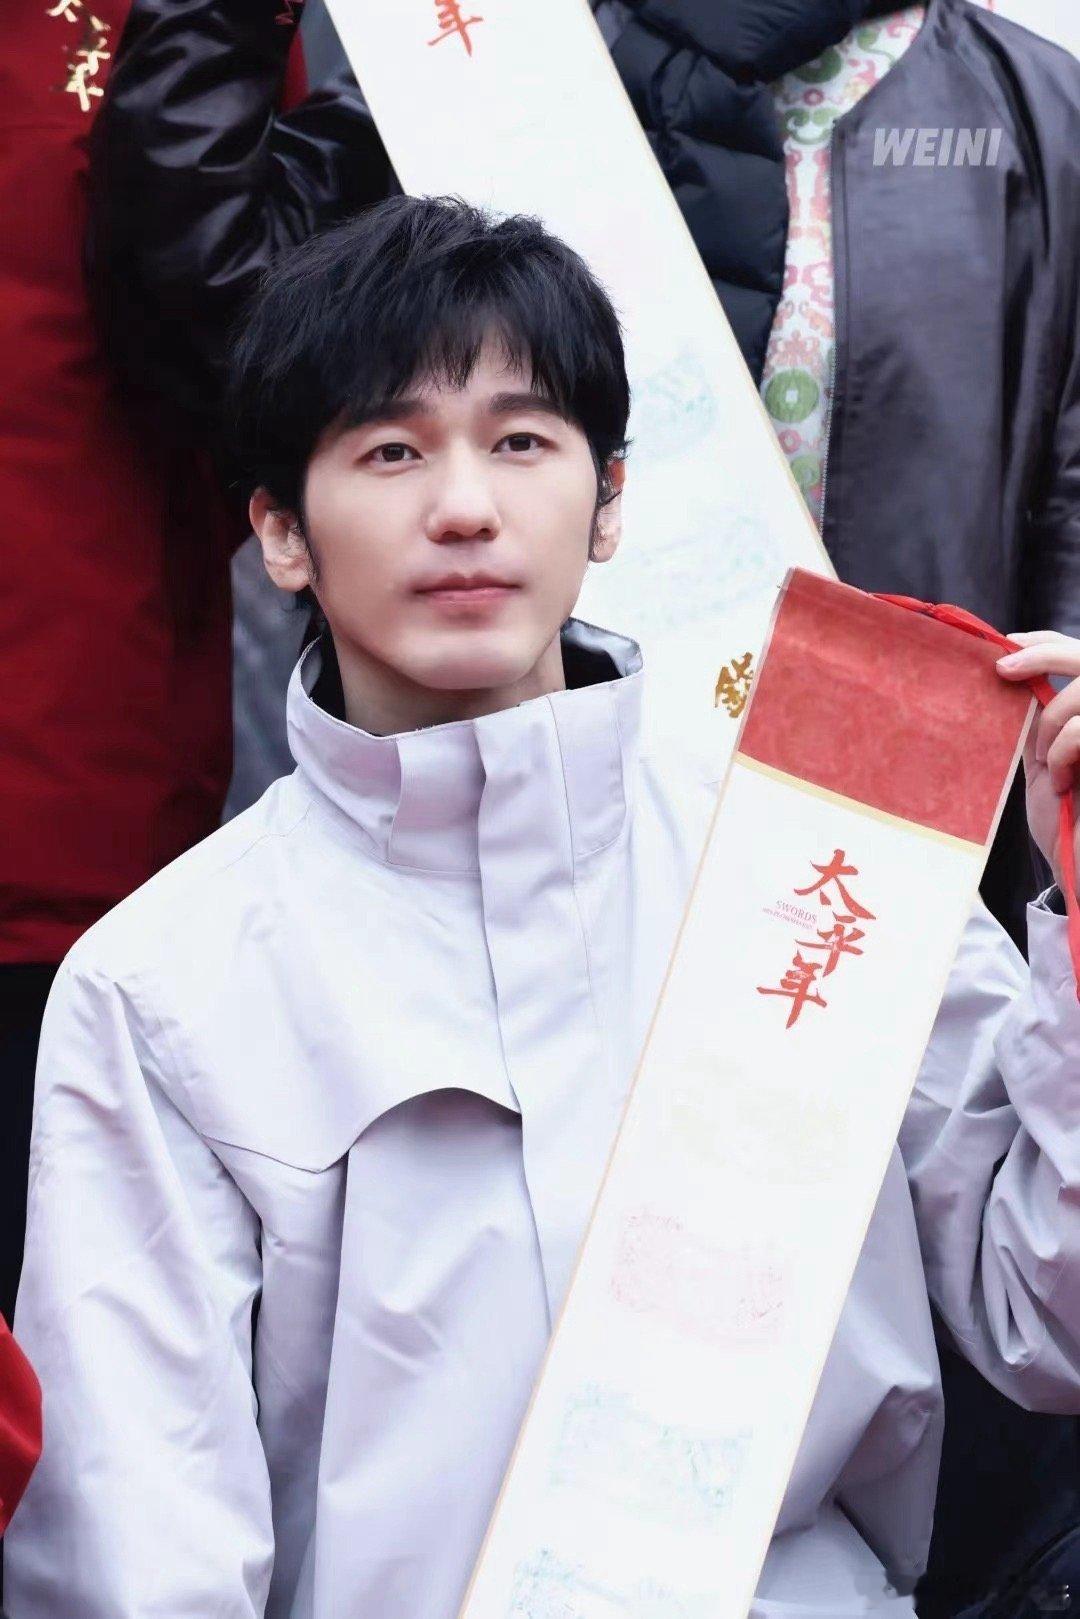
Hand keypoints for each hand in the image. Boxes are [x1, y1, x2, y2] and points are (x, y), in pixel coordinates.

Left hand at [997, 630, 1079, 894]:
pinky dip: (1063, 749)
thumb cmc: (1066, 826)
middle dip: (1045, 654)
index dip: (1046, 643)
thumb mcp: (1045, 762)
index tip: (1006, 646)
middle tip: (1004, 669)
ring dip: (1052, 721)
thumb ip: (1037, 719)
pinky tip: (1065, 783)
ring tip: (1046, 762)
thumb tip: (1008, 672)